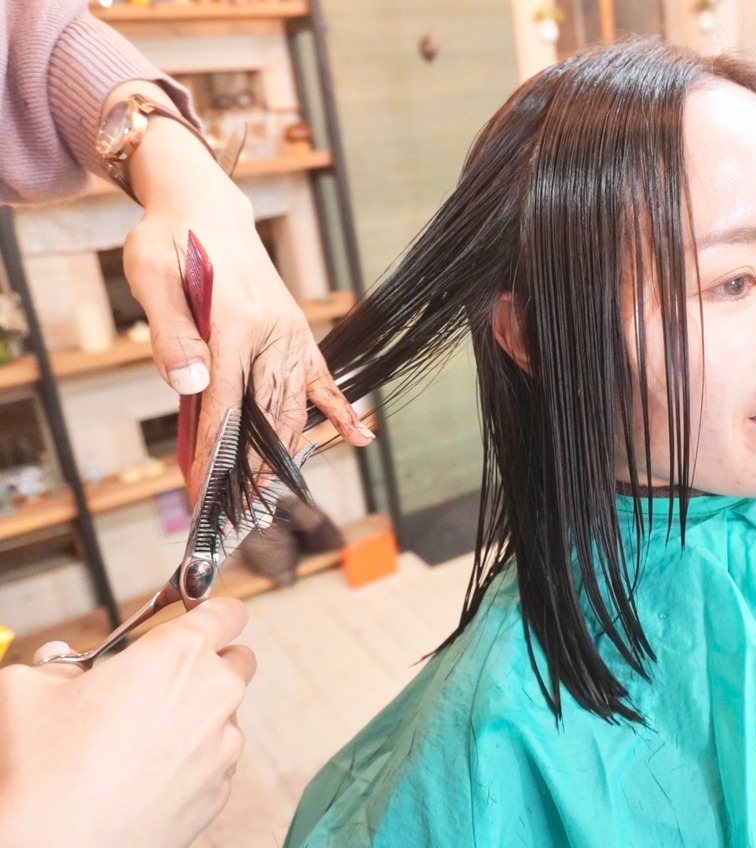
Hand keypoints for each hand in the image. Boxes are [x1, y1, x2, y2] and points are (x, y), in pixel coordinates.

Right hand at [0, 599, 256, 847]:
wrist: (57, 847)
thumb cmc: (44, 771)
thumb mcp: (29, 690)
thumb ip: (57, 664)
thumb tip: (62, 665)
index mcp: (179, 653)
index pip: (226, 611)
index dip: (210, 611)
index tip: (196, 616)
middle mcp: (215, 693)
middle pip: (238, 658)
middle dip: (209, 661)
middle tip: (162, 679)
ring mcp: (224, 744)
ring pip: (227, 712)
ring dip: (199, 713)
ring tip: (141, 736)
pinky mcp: (221, 788)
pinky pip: (218, 758)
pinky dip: (194, 757)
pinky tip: (147, 772)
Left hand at [110, 84, 372, 493]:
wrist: (205, 203)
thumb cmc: (170, 238)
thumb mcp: (152, 275)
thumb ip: (172, 333)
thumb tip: (191, 387)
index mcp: (234, 320)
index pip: (224, 402)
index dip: (214, 453)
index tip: (203, 494)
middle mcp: (271, 331)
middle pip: (265, 414)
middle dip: (253, 469)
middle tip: (241, 516)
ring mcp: (289, 333)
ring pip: (292, 405)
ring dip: (284, 454)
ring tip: (272, 498)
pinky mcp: (296, 332)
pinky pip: (321, 377)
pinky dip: (339, 409)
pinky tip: (360, 437)